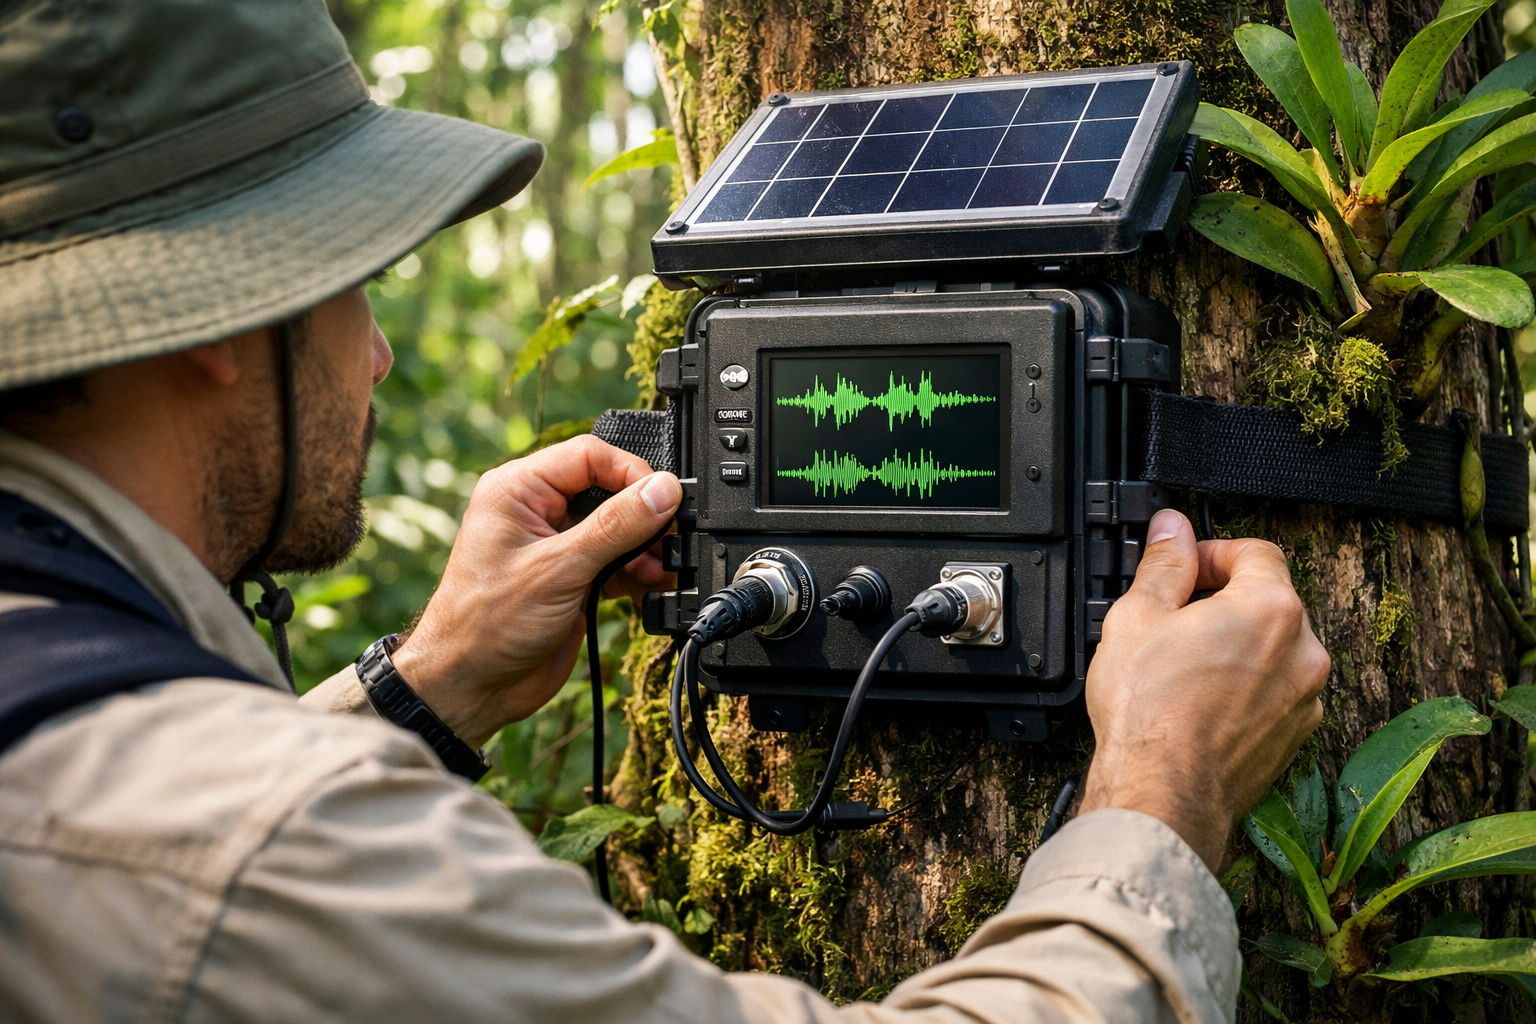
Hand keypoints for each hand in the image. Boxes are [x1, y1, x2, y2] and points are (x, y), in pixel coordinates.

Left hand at [389, 436, 681, 747]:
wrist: (472, 688)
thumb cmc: (486, 625)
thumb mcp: (558, 569)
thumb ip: (615, 527)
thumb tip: (662, 490)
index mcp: (518, 490)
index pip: (588, 456)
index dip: (631, 472)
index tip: (664, 497)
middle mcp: (537, 511)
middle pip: (608, 491)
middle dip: (644, 516)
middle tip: (670, 539)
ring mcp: (556, 546)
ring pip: (617, 529)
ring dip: (645, 548)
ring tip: (663, 569)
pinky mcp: (571, 578)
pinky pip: (615, 562)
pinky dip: (638, 573)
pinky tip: (654, 586)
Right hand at [1078, 509, 1329, 871]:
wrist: (1163, 793)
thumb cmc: (1149, 711)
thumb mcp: (1137, 616)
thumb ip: (1164, 564)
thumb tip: (1172, 530)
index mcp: (1271, 608)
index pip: (1256, 552)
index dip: (1213, 553)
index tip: (1185, 566)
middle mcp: (1303, 651)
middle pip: (1268, 600)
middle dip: (1223, 600)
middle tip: (1173, 617)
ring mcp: (1304, 698)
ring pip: (1273, 649)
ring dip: (1236, 645)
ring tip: (1183, 665)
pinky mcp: (1295, 736)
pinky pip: (1274, 692)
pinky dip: (1245, 687)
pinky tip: (1199, 701)